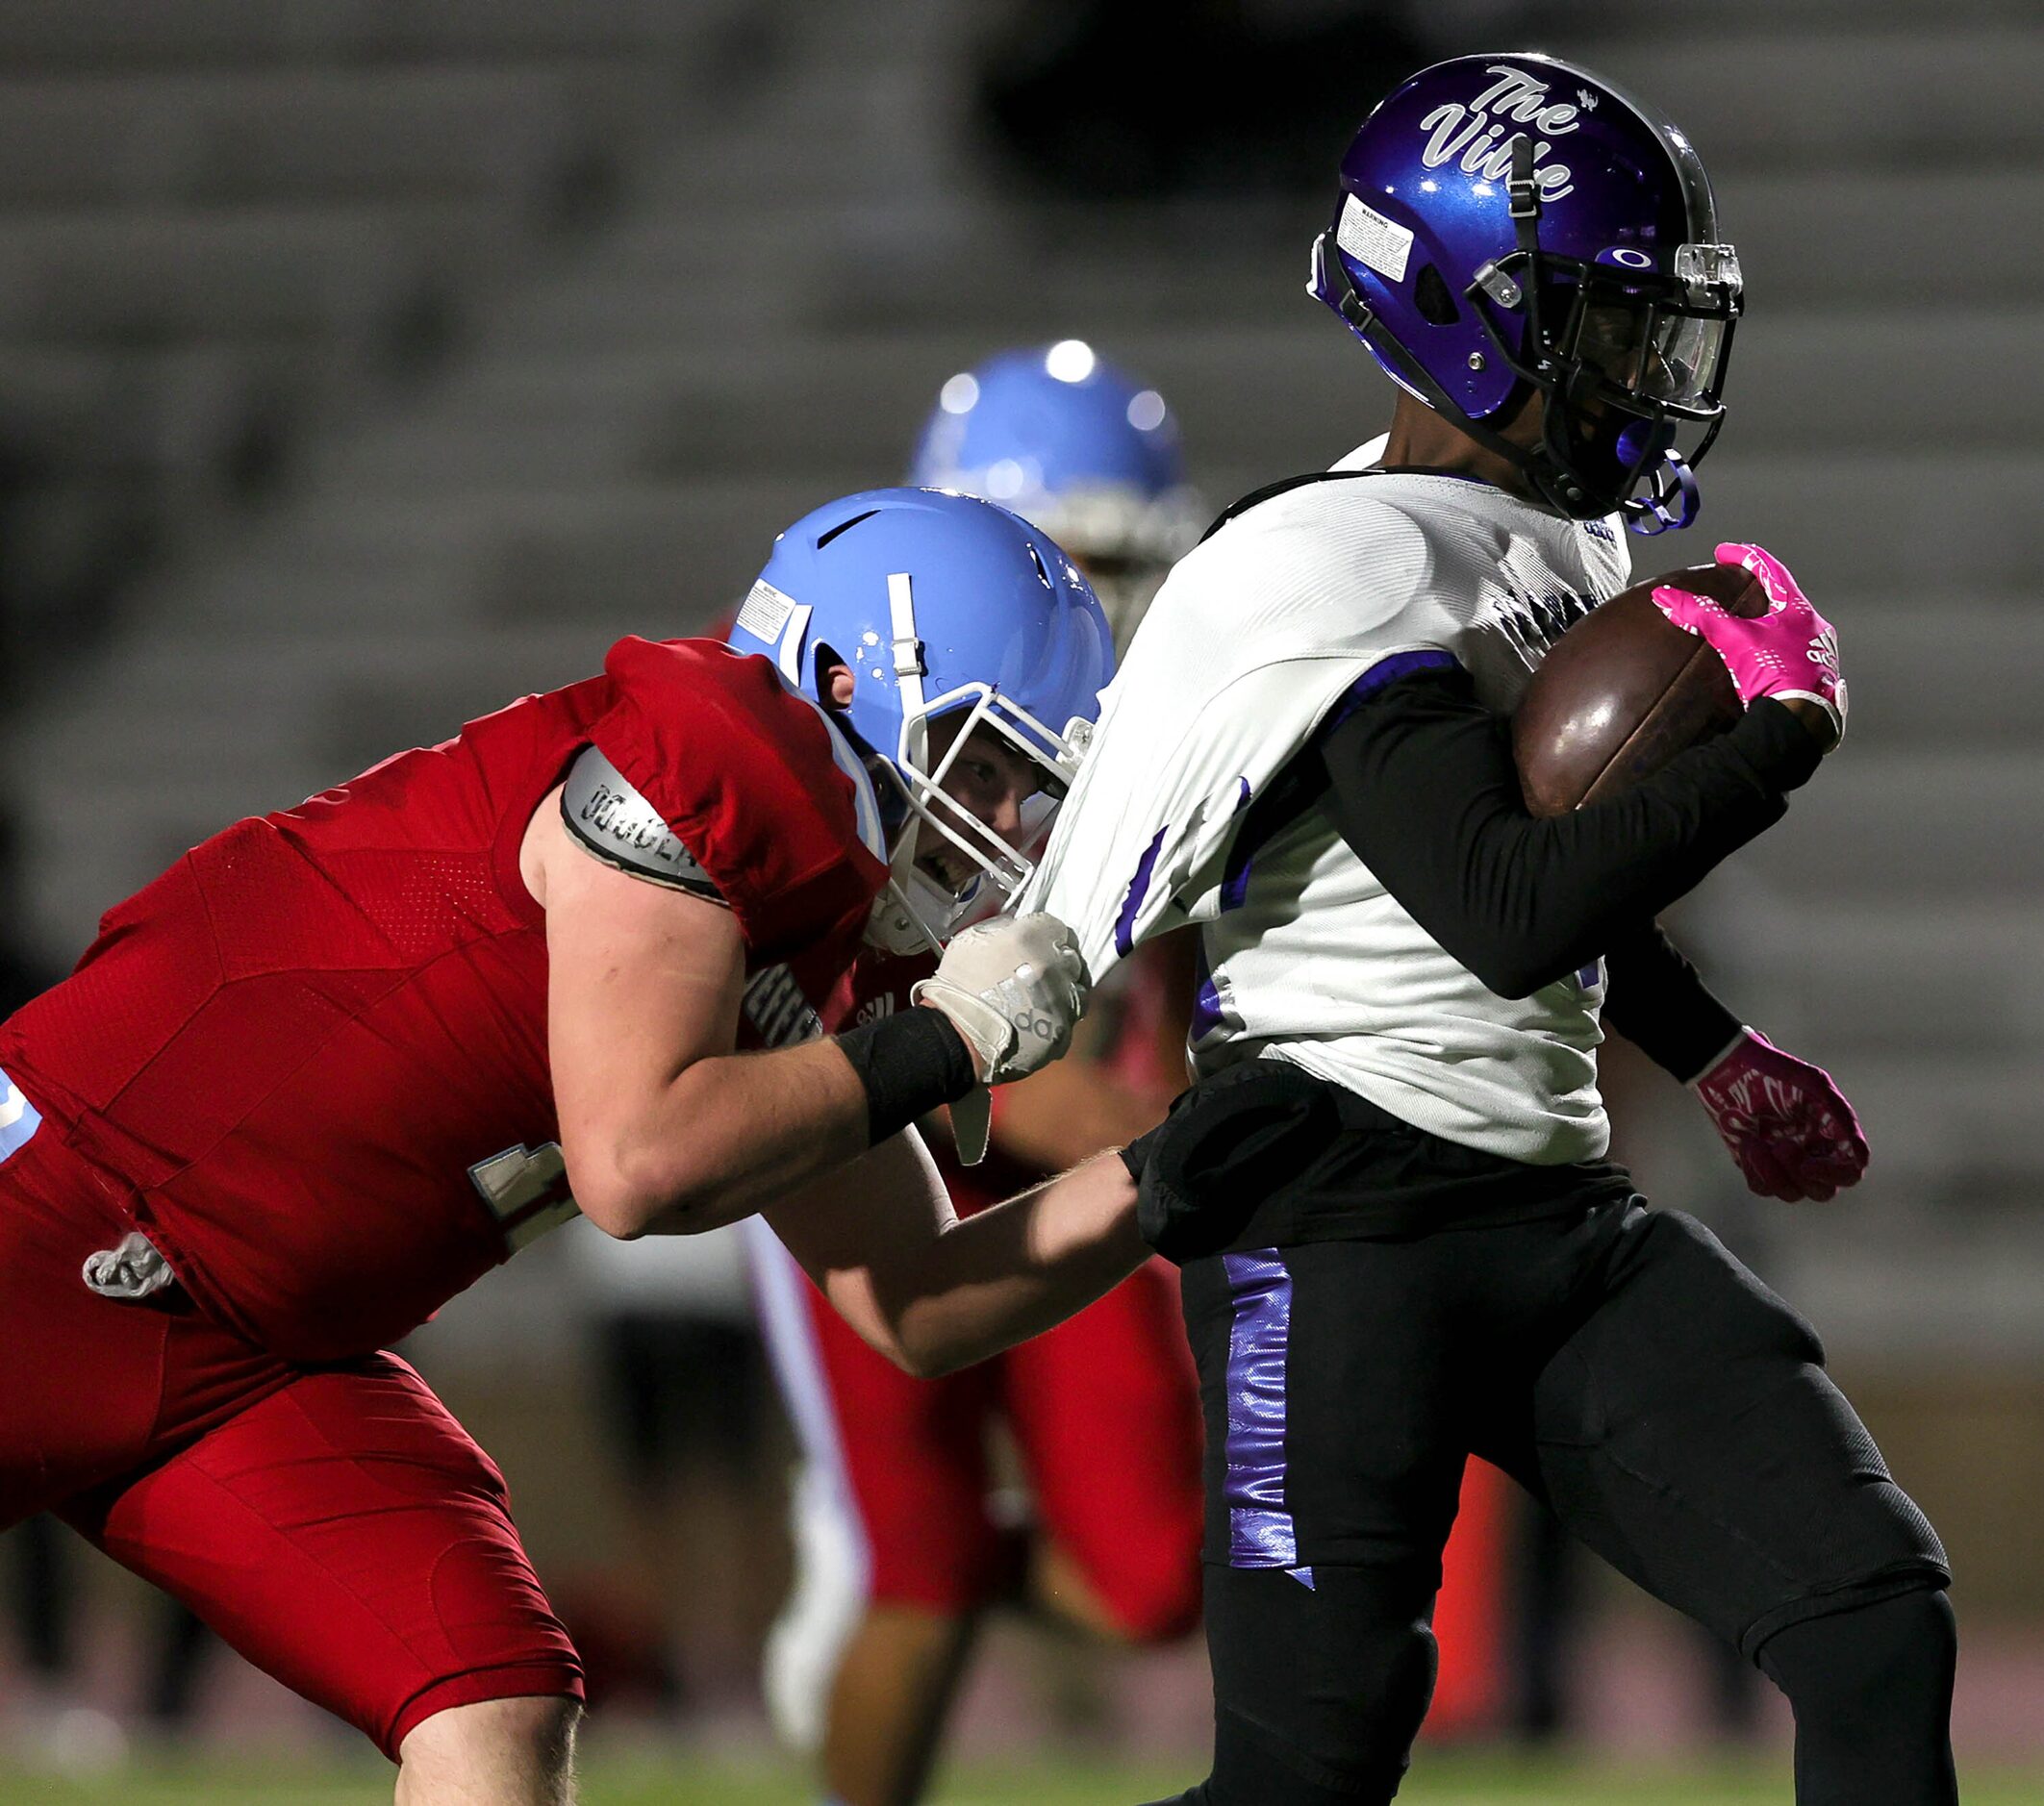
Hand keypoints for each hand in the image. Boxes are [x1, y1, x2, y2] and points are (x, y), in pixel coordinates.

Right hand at [910, 912, 1089, 1085]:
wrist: (956, 1036)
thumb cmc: (958, 987)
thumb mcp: (971, 940)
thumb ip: (1001, 927)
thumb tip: (1015, 925)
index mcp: (1032, 938)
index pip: (1055, 927)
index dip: (1045, 936)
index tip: (1037, 944)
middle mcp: (1055, 966)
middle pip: (1071, 956)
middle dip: (1057, 962)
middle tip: (1037, 972)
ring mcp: (1062, 1000)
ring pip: (1077, 988)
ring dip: (1063, 990)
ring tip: (1040, 999)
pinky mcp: (1063, 1030)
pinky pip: (1069, 1019)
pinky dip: (1058, 1018)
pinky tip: (1038, 1021)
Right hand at [1653, 543, 1846, 748]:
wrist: (1799, 718)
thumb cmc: (1776, 675)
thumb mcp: (1733, 639)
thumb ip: (1700, 615)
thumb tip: (1667, 596)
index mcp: (1798, 611)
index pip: (1771, 570)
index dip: (1745, 557)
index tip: (1725, 552)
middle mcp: (1813, 627)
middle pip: (1784, 596)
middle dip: (1760, 588)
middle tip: (1740, 583)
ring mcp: (1817, 652)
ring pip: (1791, 625)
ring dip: (1770, 619)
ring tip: (1749, 621)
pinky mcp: (1813, 675)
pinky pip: (1794, 650)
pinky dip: (1776, 645)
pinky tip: (1765, 656)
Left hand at [1692, 1028, 1868, 1201]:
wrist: (1728, 1066)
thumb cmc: (1775, 1069)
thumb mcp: (1811, 1081)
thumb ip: (1839, 1111)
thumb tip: (1860, 1154)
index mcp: (1832, 1137)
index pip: (1848, 1173)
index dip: (1834, 1176)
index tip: (1808, 1166)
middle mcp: (1813, 1155)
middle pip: (1823, 1191)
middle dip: (1801, 1174)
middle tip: (1783, 1145)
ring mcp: (1785, 1164)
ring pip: (1792, 1193)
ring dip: (1773, 1173)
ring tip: (1755, 1142)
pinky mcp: (1758, 1166)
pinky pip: (1761, 1187)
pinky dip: (1754, 1168)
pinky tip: (1747, 1142)